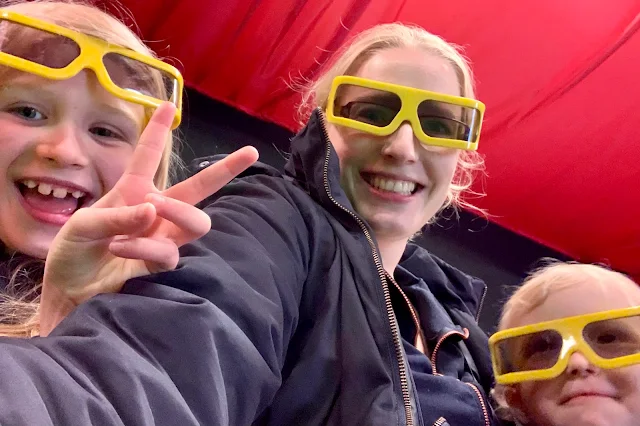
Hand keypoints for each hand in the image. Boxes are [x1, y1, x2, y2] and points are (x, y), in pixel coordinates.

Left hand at [40, 102, 258, 335]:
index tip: (168, 104)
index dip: (158, 130)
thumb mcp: (83, 225)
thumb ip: (118, 215)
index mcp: (133, 192)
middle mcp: (154, 212)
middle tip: (248, 153)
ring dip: (177, 211)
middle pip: (199, 188)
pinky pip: (169, 251)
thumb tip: (155, 207)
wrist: (69, 293)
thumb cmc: (72, 253)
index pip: (148, 155)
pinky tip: (120, 246)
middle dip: (227, 169)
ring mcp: (162, 238)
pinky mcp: (161, 264)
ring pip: (197, 221)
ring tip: (152, 210)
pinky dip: (145, 246)